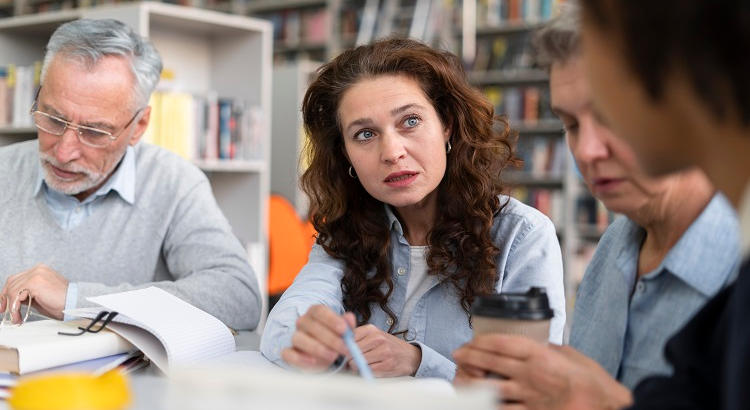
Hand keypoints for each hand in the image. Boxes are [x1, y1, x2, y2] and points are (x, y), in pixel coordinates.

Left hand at [0, 263, 68, 321]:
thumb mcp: (40, 297)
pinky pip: (16, 295)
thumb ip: (27, 295)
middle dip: (6, 299)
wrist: (75, 303)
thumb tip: (14, 300)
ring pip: (12, 289)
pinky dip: (14, 308)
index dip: (7, 292)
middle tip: (5, 313)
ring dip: (11, 307)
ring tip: (16, 318)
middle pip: (11, 282)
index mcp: (40, 271)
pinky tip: (18, 316)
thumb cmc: (62, 302)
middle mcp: (37, 269)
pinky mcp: (35, 282)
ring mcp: (36, 274)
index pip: (16, 279)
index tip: (4, 305)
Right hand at [281, 305, 355, 370]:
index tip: (344, 330)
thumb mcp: (344, 333)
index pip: (319, 311)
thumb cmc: (334, 340)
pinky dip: (299, 358)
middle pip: (311, 325)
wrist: (325, 356)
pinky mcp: (289, 353)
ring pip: (298, 338)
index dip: (332, 319)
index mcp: (315, 312)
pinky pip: (288, 354)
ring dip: (317, 348)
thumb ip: (348, 325)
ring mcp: (294, 337)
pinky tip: (314, 362)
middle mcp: (303, 322)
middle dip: (330, 338)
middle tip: (345, 348)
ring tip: (333, 356)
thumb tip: (350, 318)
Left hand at [348, 324, 421, 376]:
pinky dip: (367, 372)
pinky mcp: (387, 365)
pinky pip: (367, 371)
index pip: (348, 338)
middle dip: (350, 359)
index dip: (344, 348)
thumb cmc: (388, 346)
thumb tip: (338, 347)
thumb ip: (357, 338)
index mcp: (371, 329)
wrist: (410, 356)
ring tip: (366, 364)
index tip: (345, 352)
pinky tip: (373, 368)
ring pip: (357, 363)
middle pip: (350, 352)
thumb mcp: (374, 335)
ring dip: (357, 367)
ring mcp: (383, 351)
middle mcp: (377, 338)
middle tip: (355, 360)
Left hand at [453, 334, 632, 409]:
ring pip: (489, 386)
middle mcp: (529, 373)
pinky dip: (487, 404)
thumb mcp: (568, 354)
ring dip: (471, 381)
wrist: (605, 406)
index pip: (500, 342)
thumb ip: (546, 349)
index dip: (480, 340)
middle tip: (458, 354)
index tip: (470, 340)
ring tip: (460, 377)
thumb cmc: (591, 380)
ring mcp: (528, 395)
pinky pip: (503, 409)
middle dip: (469, 356)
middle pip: (490, 361)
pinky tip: (477, 400)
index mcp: (539, 354)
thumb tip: (533, 345)